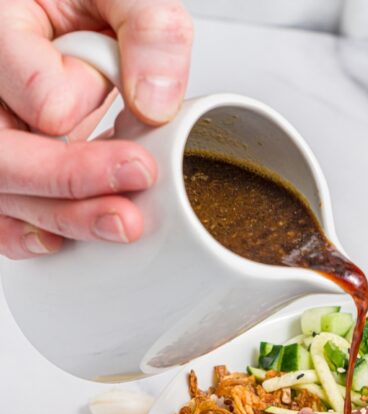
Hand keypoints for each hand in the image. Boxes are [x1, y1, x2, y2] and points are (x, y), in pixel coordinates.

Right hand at [0, 0, 192, 258]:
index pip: (41, 96)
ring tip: (122, 223)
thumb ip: (147, 29)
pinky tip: (58, 241)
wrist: (64, 10)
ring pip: (4, 189)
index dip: (86, 109)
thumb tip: (156, 104)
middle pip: (6, 156)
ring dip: (63, 217)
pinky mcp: (8, 160)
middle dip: (73, 184)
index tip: (138, 120)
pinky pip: (0, 209)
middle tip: (134, 192)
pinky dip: (29, 231)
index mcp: (1, 27)